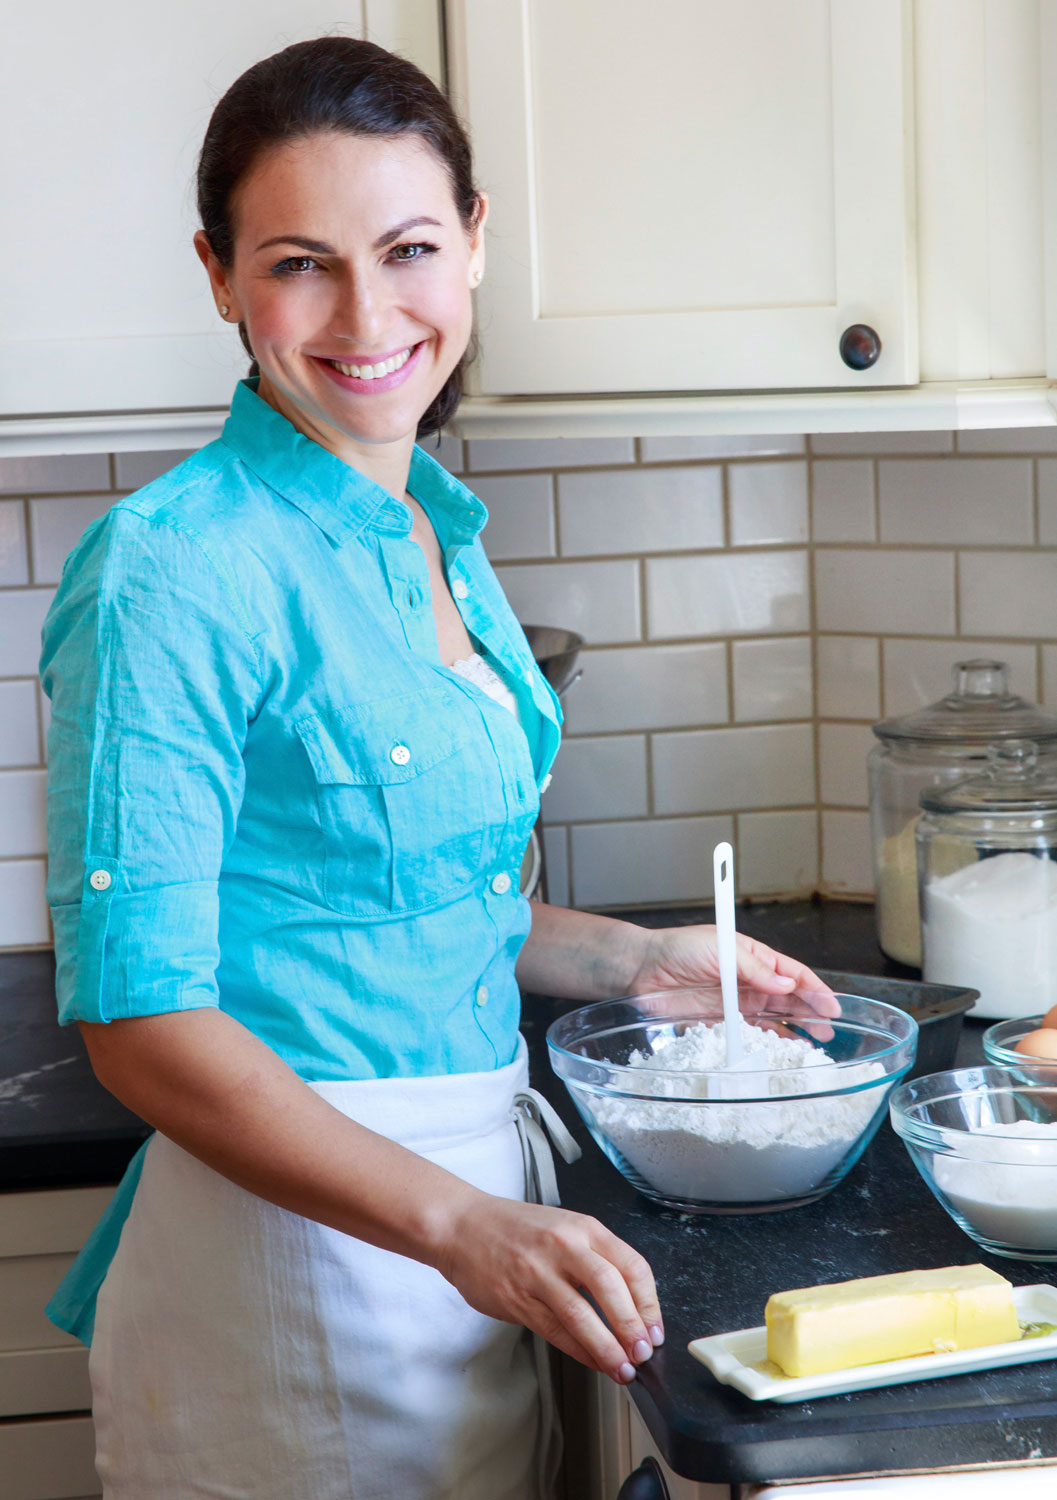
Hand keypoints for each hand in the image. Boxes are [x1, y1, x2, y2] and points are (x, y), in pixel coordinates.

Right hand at [435, 1187, 663, 1384]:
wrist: (461, 1226)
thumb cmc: (515, 1228)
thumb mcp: (564, 1227)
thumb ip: (595, 1258)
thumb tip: (630, 1307)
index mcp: (583, 1227)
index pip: (631, 1265)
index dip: (649, 1303)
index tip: (654, 1329)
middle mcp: (564, 1245)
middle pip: (610, 1288)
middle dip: (631, 1327)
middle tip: (642, 1353)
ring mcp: (538, 1272)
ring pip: (581, 1316)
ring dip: (606, 1349)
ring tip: (622, 1369)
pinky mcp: (517, 1298)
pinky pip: (555, 1330)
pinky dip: (578, 1351)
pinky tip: (591, 1361)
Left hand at [627, 926, 840, 1036]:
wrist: (641, 970)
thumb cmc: (677, 949)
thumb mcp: (721, 948)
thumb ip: (754, 967)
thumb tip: (785, 985)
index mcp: (752, 956)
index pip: (791, 973)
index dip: (813, 988)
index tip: (830, 1004)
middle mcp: (748, 981)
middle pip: (788, 998)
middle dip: (811, 1012)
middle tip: (829, 1029)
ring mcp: (736, 1003)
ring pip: (773, 1018)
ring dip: (794, 1029)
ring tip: (815, 1043)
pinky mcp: (720, 1023)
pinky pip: (749, 1034)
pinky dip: (766, 1041)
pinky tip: (781, 1049)